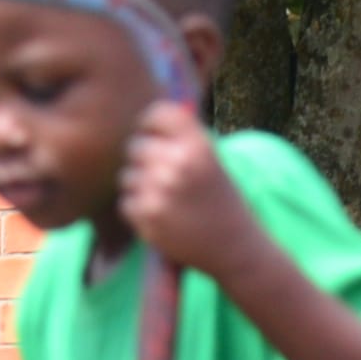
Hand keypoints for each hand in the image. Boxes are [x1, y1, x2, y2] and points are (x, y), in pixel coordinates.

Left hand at [118, 98, 260, 276]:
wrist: (234, 245)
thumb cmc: (220, 200)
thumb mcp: (211, 161)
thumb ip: (182, 139)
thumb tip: (146, 122)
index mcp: (198, 145)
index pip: (158, 114)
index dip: (150, 124)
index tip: (151, 134)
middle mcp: (179, 163)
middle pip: (135, 146)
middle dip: (143, 160)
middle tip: (159, 175)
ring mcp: (161, 191)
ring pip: (127, 176)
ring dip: (139, 186)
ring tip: (164, 199)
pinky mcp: (148, 217)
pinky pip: (126, 202)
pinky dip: (138, 210)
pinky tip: (161, 215)